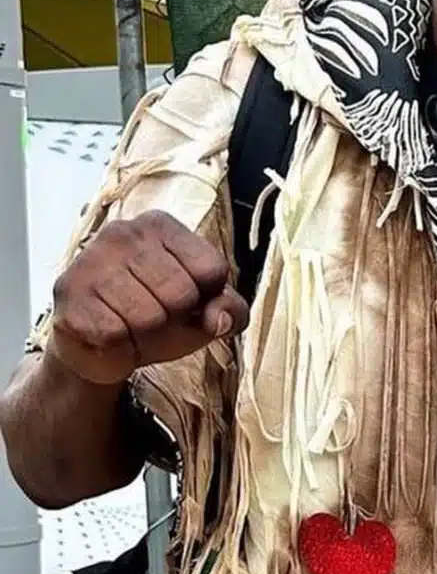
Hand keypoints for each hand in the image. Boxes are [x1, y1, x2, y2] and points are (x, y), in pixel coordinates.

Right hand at [47, 212, 248, 386]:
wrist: (101, 347)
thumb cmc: (159, 317)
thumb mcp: (206, 311)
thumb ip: (231, 310)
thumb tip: (219, 319)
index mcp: (161, 225)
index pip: (212, 269)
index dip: (205, 298)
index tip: (186, 299)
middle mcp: (123, 232)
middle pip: (181, 293)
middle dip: (174, 319)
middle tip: (155, 316)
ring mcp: (91, 260)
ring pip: (148, 316)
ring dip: (145, 334)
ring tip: (131, 325)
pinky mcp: (69, 293)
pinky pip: (114, 333)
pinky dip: (119, 344)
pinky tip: (109, 332)